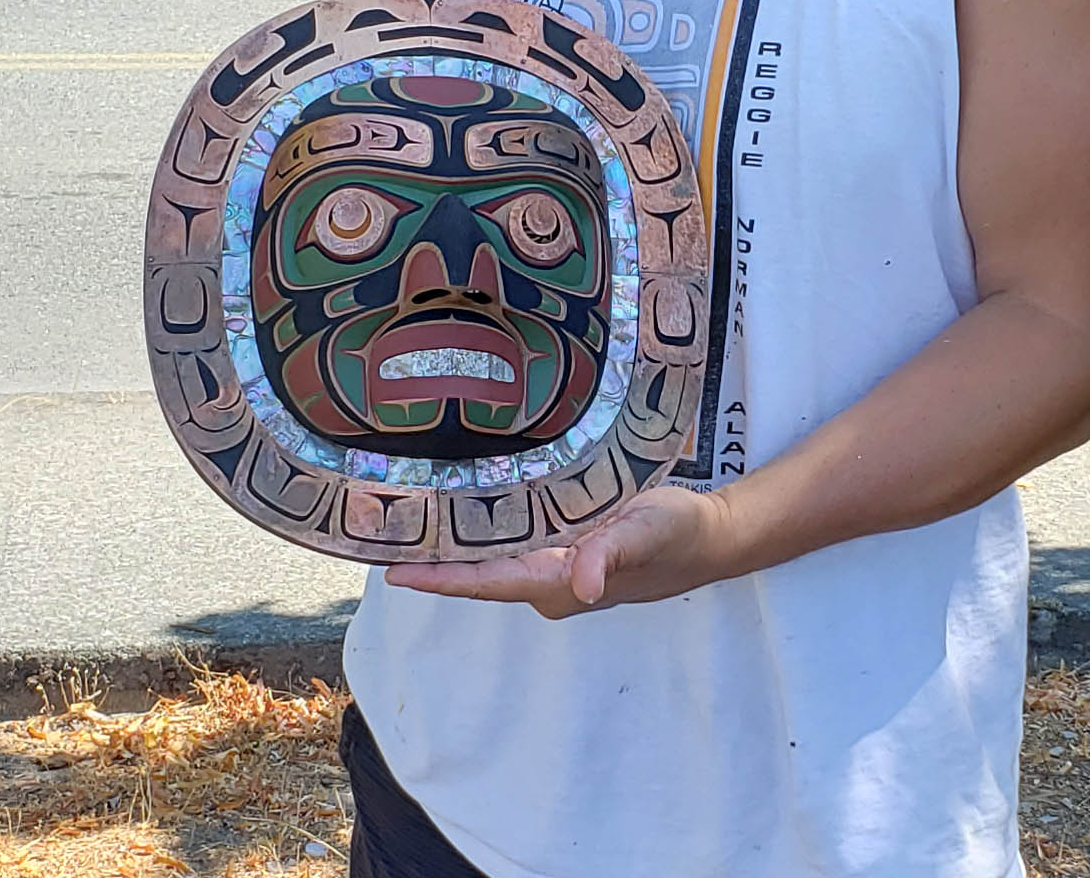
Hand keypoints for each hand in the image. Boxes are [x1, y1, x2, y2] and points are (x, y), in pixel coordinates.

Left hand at [382, 485, 738, 619]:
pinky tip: (462, 506)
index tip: (393, 570)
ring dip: (452, 543)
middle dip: (432, 558)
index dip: (440, 577)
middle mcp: (546, 581)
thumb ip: (611, 553)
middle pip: (478, 574)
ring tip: (406, 517)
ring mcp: (553, 567)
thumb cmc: (675, 533)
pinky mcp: (563, 548)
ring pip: (492, 558)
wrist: (708, 536)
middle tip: (382, 531)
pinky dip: (483, 528)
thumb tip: (579, 583)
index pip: (487, 582)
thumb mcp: (647, 532)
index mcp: (557, 582)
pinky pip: (512, 543)